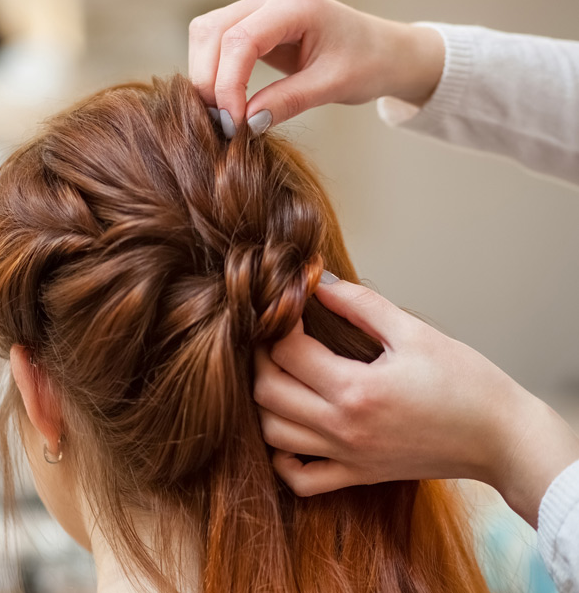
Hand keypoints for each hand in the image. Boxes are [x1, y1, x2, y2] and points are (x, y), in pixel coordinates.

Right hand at [188, 0, 445, 133]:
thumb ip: (287, 102)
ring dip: (206, 76)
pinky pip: (215, 42)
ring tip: (225, 112)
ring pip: (205, 35)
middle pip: (210, 32)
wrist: (385, 51)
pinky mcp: (250, 21)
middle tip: (223, 122)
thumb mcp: (332, 86)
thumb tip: (244, 123)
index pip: (239, 40)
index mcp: (295, 4)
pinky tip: (228, 99)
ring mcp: (257, 6)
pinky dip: (214, 72)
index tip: (233, 122)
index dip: (228, 84)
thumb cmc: (368, 63)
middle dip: (209, 80)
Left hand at [254, 276, 578, 526]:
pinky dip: (282, 458)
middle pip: (266, 392)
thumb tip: (319, 283)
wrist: (502, 439)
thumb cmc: (466, 383)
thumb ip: (361, 305)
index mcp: (356, 389)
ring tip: (282, 376)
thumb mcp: (414, 332)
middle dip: (261, 359)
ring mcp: (348, 457)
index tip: (291, 306)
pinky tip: (292, 430)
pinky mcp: (358, 475)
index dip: (280, 322)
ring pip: (272, 435)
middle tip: (276, 337)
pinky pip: (300, 479)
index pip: (286, 351)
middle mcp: (343, 428)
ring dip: (265, 403)